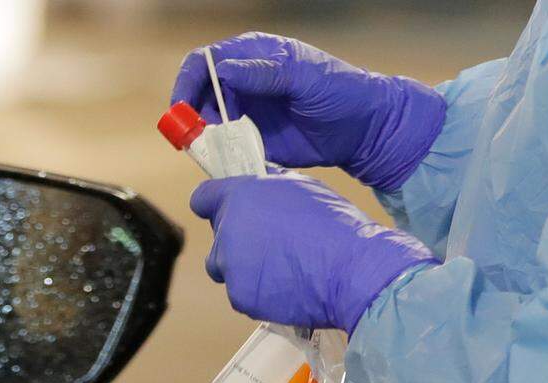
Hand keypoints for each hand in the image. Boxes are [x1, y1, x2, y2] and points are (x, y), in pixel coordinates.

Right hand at [171, 32, 445, 190]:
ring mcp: (246, 112)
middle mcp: (242, 82)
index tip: (183, 109)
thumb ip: (264, 73)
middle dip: (193, 116)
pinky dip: (221, 156)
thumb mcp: (304, 77)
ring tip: (221, 150)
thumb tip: (223, 71)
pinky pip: (226, 148)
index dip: (187, 83)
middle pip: (198, 95)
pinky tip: (231, 161)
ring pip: (208, 124)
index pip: (204, 62)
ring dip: (206, 139)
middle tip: (198, 138)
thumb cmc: (340, 92)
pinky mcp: (253, 140)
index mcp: (252, 56)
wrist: (364, 130)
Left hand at [191, 172, 437, 332]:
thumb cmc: (335, 225)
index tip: (226, 211)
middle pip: (217, 237)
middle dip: (237, 240)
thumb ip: (270, 188)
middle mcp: (228, 231)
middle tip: (271, 245)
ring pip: (226, 268)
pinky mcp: (240, 296)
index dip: (214, 204)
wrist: (352, 270)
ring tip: (281, 269)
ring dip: (245, 268)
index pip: (203, 198)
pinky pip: (242, 292)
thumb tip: (259, 188)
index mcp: (240, 197)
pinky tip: (287, 286)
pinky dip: (259, 292)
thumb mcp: (302, 187)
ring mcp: (231, 266)